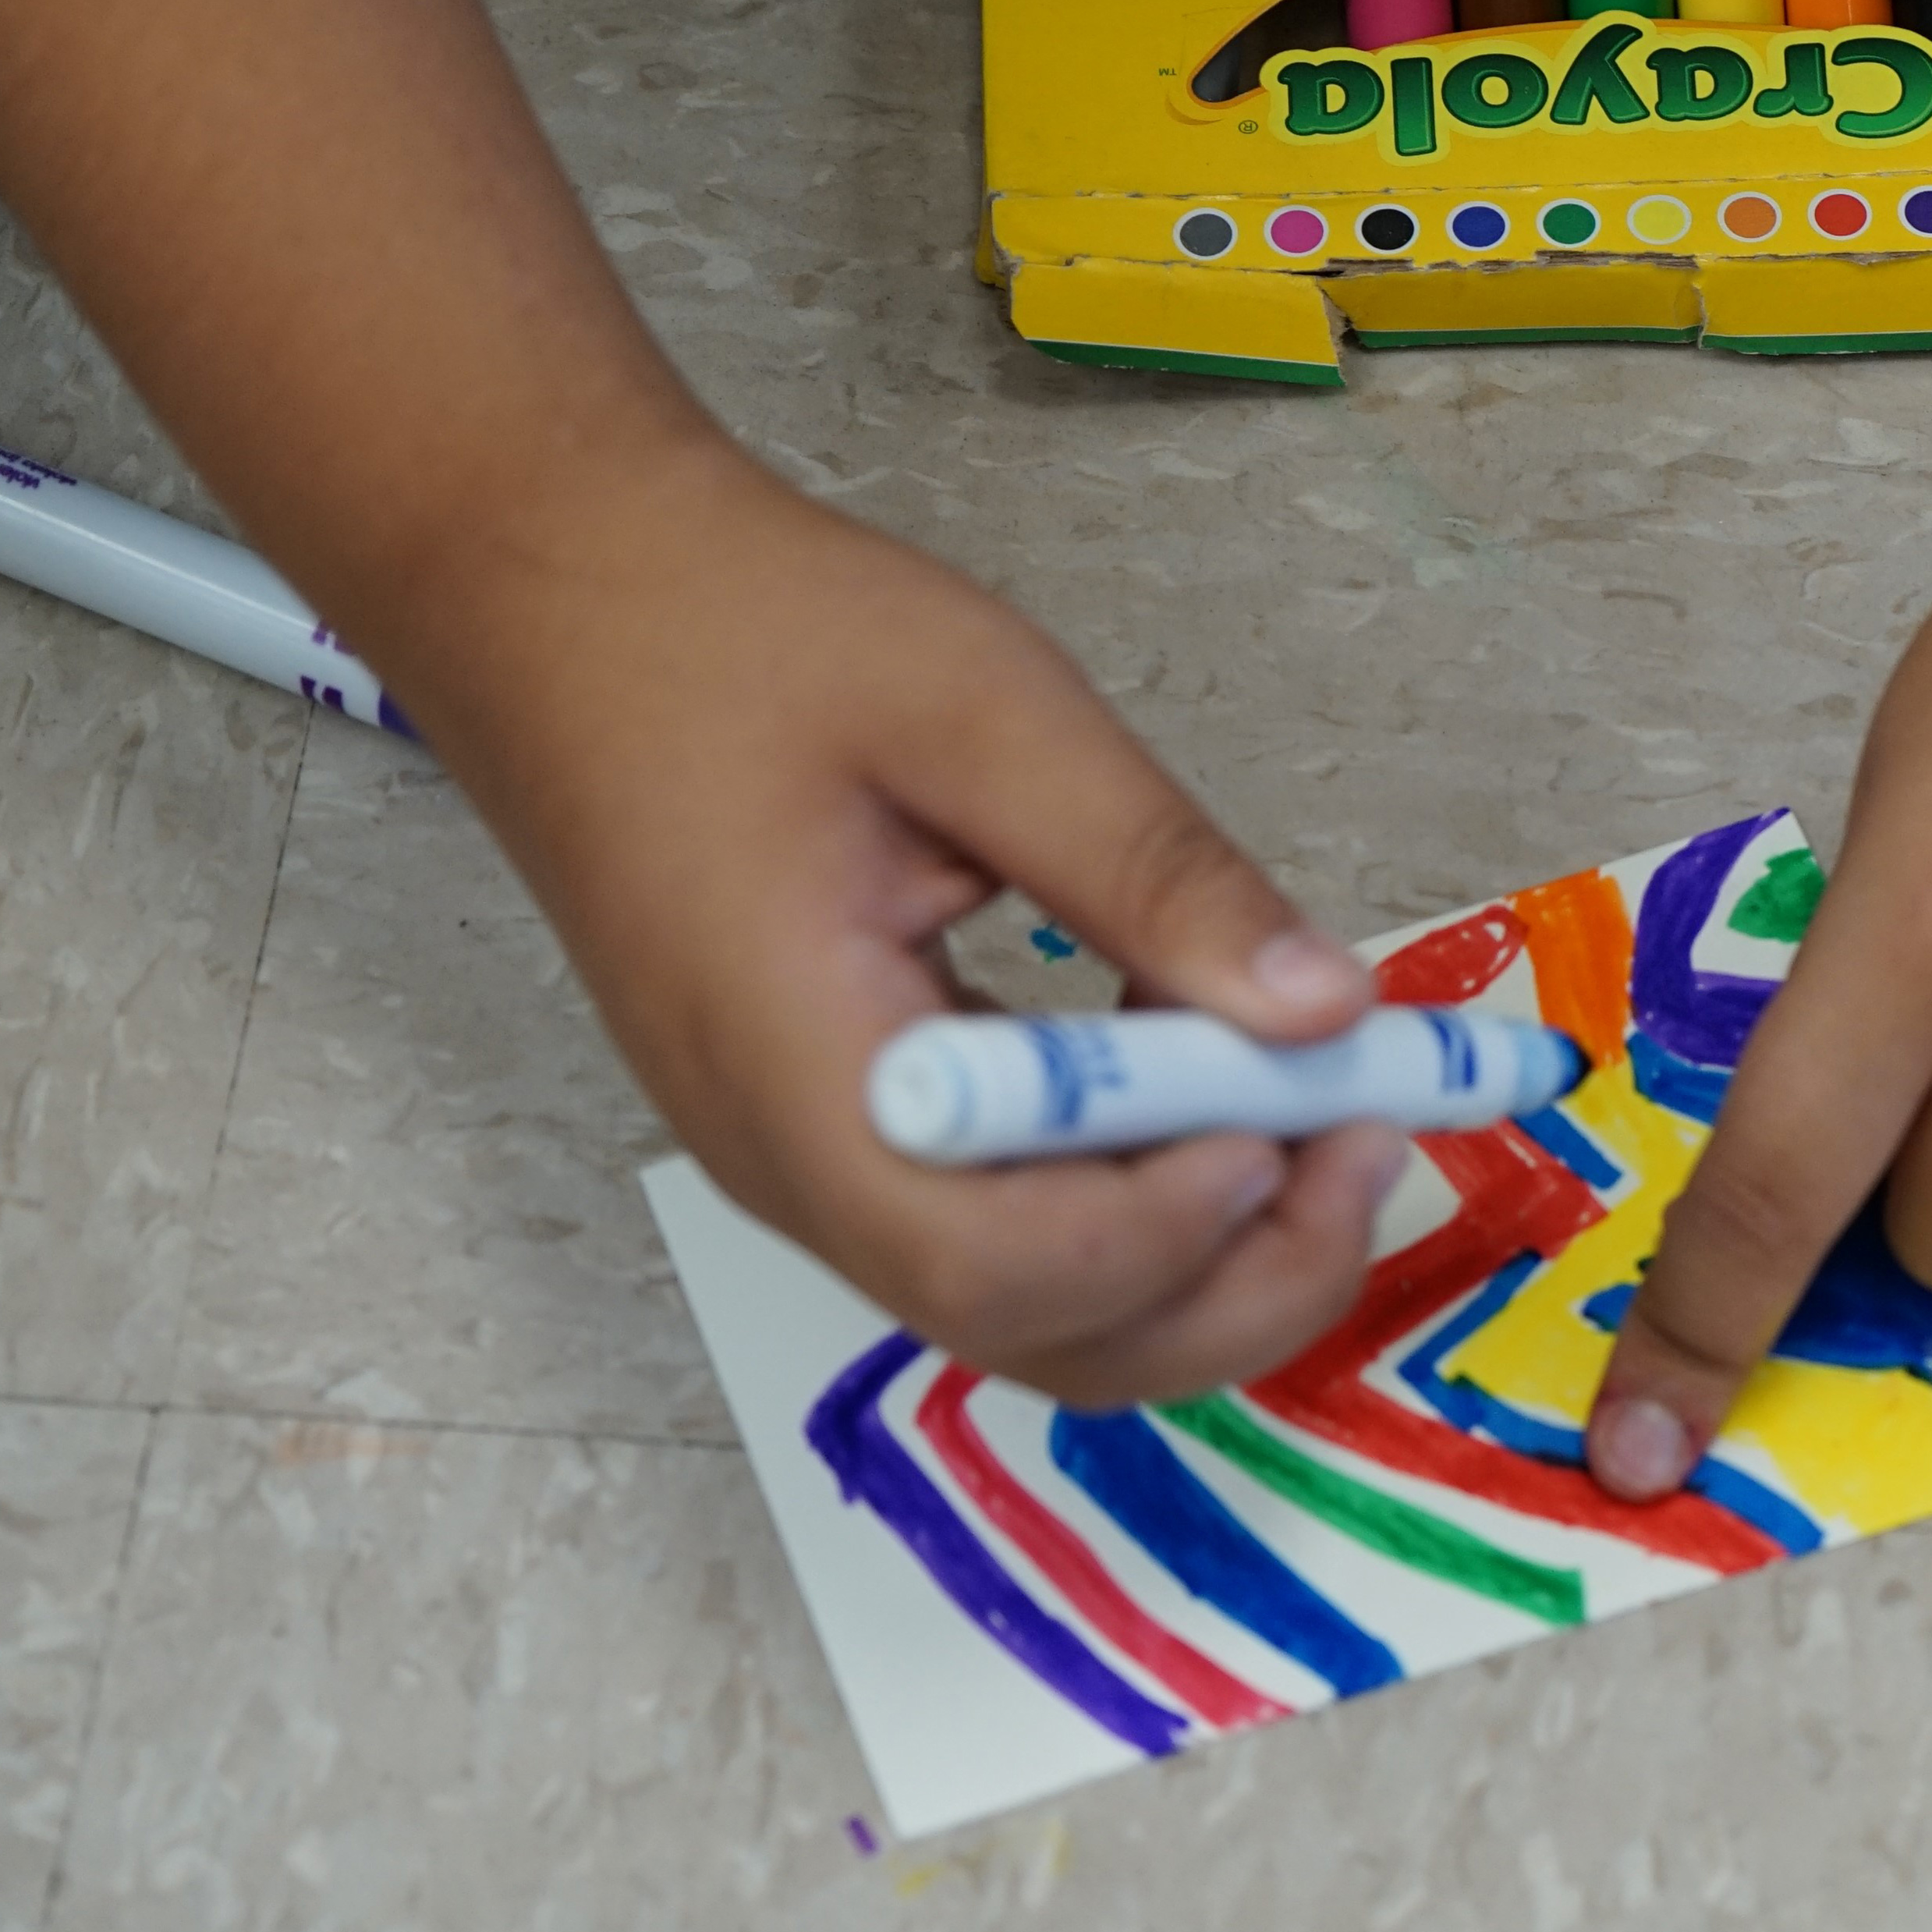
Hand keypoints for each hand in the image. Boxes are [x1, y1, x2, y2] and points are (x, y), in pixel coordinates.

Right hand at [399, 432, 1402, 1407]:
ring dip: (1204, 1249)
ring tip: (1327, 1109)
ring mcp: (809, 1159)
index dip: (1171, 1229)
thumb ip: (1154, 870)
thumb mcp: (983, 709)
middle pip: (1033, 1333)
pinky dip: (1141, 1190)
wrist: (560, 598)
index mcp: (794, 1066)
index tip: (1301, 1113)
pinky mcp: (840, 1126)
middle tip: (1371, 1137)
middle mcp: (791, 1160)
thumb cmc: (745, 631)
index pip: (993, 1264)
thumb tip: (1328, 1012)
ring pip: (1034, 1305)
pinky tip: (1219, 1070)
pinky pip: (1007, 1225)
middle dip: (1233, 1281)